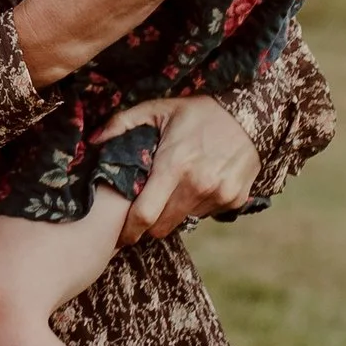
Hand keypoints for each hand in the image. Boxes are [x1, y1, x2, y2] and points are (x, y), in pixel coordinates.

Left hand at [100, 94, 260, 242]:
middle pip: (163, 226)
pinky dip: (197, 205)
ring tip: (174, 189)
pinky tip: (198, 184)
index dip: (128, 230)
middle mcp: (198, 184)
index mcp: (174, 164)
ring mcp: (219, 194)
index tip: (119, 235)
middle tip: (141, 215)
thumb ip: (122, 124)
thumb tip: (93, 142)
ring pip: (184, 220)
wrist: (252, 114)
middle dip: (148, 225)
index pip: (144, 214)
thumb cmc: (199, 112)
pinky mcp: (234, 199)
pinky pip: (206, 214)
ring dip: (174, 212)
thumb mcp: (159, 110)